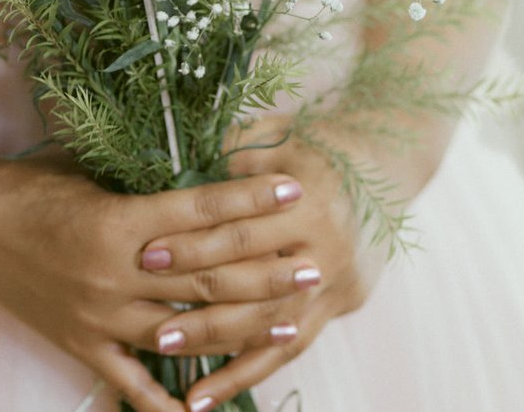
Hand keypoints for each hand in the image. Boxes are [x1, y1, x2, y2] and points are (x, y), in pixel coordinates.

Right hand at [0, 154, 312, 411]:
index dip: (251, 201)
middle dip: (266, 272)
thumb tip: (207, 171)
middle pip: (206, 278)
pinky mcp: (81, 344)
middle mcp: (113, 274)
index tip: (294, 191)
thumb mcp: (94, 175)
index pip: (201, 212)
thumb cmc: (32, 188)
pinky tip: (205, 411)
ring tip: (289, 322)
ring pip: (186, 331)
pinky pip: (133, 382)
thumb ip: (147, 185)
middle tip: (312, 266)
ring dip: (241, 328)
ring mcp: (98, 316)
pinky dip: (168, 401)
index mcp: (118, 221)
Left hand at [135, 115, 386, 410]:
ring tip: (172, 367)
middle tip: (153, 325)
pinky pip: (288, 350)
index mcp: (311, 202)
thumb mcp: (270, 138)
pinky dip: (246, 374)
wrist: (377, 167)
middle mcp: (328, 250)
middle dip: (200, 307)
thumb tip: (167, 172)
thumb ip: (226, 158)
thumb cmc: (306, 148)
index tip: (146, 255)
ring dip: (219, 350)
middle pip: (256, 287)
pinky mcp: (336, 308)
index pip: (243, 233)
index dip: (194, 245)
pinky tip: (205, 398)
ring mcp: (336, 285)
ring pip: (273, 327)